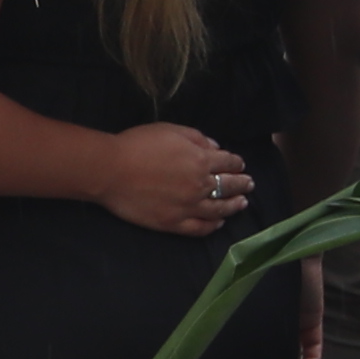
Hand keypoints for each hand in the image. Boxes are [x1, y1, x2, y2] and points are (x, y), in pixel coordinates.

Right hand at [98, 122, 255, 236]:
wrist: (111, 171)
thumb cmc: (137, 144)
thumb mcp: (170, 130)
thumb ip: (197, 138)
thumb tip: (216, 148)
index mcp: (201, 160)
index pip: (228, 162)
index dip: (237, 163)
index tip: (240, 165)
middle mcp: (200, 185)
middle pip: (229, 186)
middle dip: (242, 184)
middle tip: (249, 185)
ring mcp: (188, 207)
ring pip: (219, 209)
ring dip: (234, 205)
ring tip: (242, 204)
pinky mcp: (174, 224)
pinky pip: (200, 228)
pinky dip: (213, 226)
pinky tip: (219, 222)